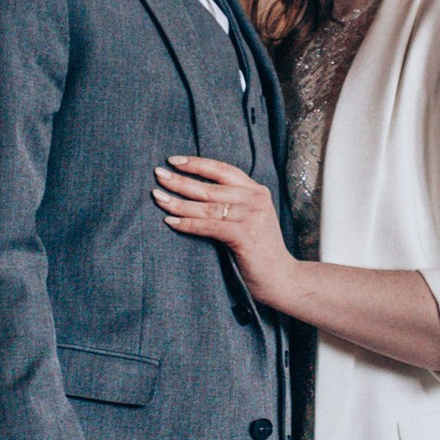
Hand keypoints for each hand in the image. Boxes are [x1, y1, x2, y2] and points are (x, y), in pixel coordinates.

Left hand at [154, 155, 293, 304]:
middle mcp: (256, 200)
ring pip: (206, 207)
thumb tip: (193, 190)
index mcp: (257, 191)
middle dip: (181, 180)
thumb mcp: (251, 218)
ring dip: (178, 202)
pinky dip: (187, 224)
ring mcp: (252, 217)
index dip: (197, 164)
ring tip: (157, 197)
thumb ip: (233, 202)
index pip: (222, 170)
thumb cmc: (260, 250)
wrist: (281, 278)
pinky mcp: (245, 235)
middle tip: (157, 174)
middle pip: (210, 187)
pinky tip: (170, 221)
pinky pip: (208, 226)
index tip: (173, 160)